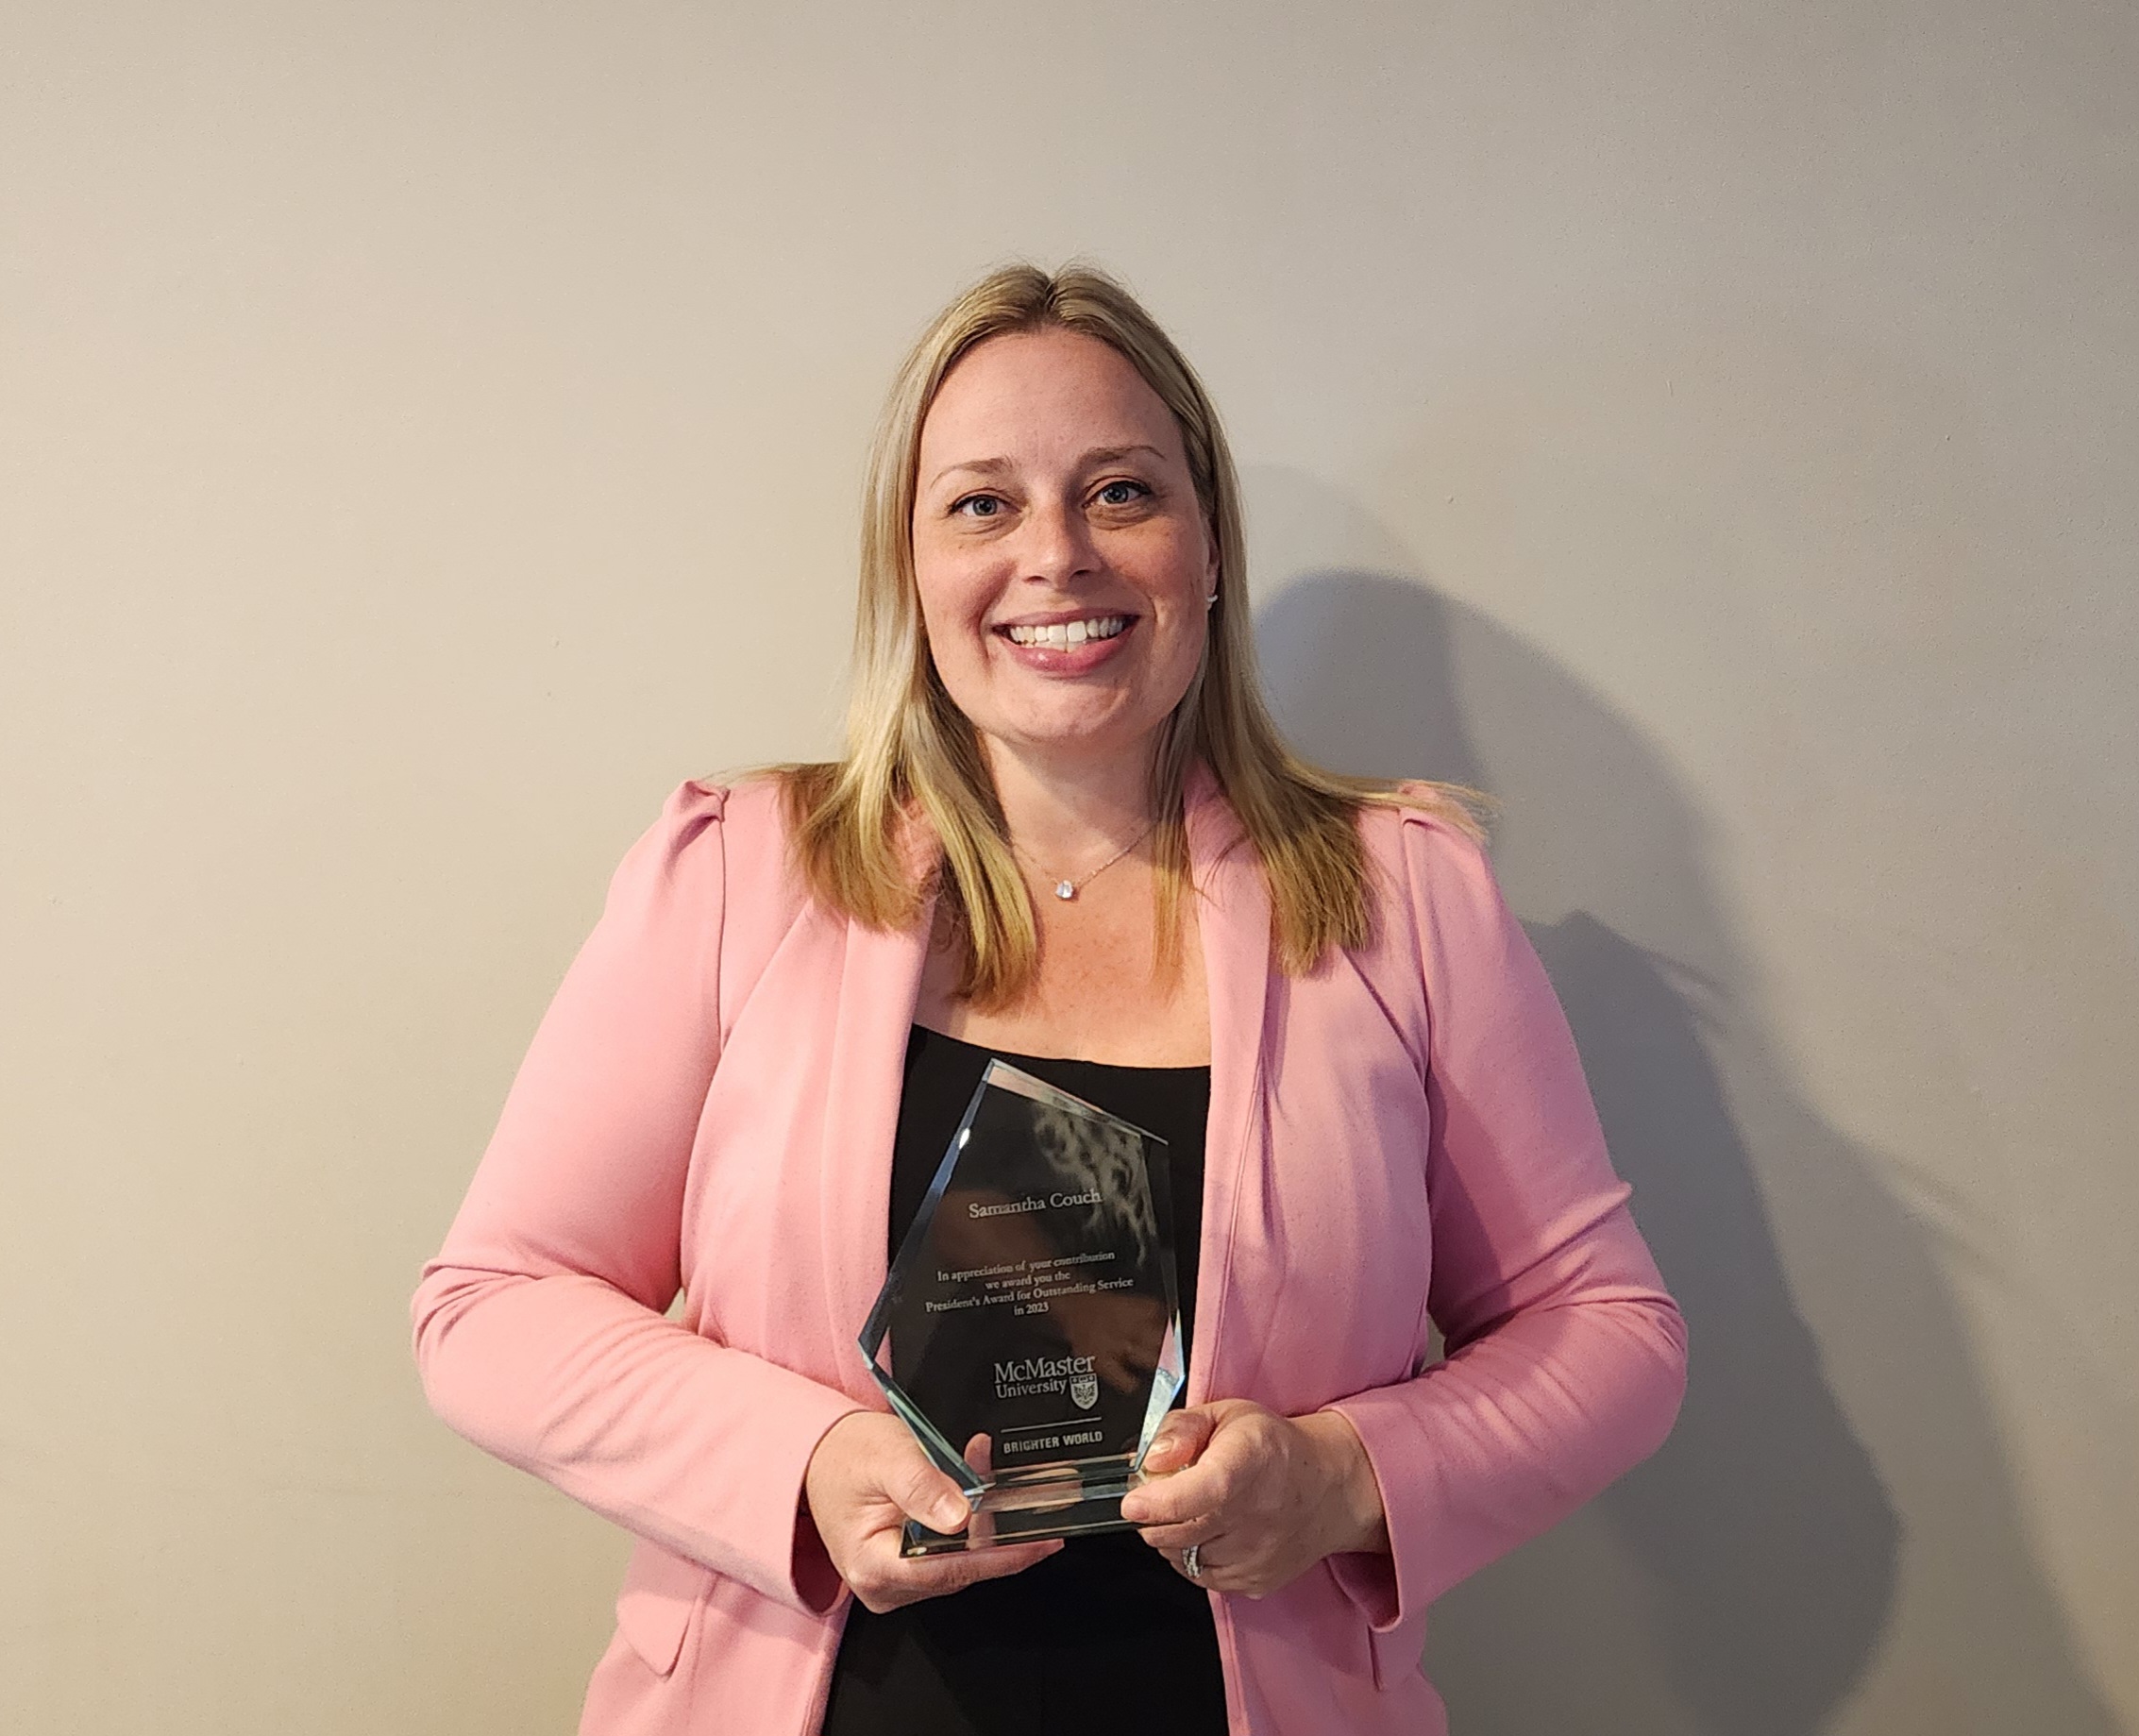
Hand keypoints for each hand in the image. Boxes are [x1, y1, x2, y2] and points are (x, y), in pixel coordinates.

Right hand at [802, 1413, 1060, 1612]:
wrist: (817, 1458)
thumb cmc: (843, 1457)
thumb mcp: (885, 1457)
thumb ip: (923, 1485)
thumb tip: (962, 1515)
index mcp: (874, 1567)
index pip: (951, 1570)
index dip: (1002, 1556)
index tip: (1041, 1542)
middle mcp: (886, 1586)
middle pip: (962, 1565)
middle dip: (1000, 1526)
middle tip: (1035, 1490)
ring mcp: (898, 1582)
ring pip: (962, 1558)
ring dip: (987, 1518)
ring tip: (990, 1468)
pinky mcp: (910, 1570)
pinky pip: (953, 1551)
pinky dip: (973, 1520)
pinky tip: (980, 1486)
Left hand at [1118, 1400, 1388, 1597]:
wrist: (1329, 1487)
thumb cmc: (1274, 1447)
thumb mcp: (1225, 1415)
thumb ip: (1180, 1429)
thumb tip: (1151, 1460)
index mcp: (1250, 1460)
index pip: (1204, 1492)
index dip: (1161, 1502)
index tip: (1134, 1502)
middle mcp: (1258, 1513)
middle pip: (1180, 1532)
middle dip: (1154, 1516)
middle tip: (1159, 1494)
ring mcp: (1259, 1555)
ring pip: (1183, 1558)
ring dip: (1173, 1537)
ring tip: (1194, 1510)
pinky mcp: (1257, 1582)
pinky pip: (1201, 1577)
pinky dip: (1192, 1557)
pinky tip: (1210, 1532)